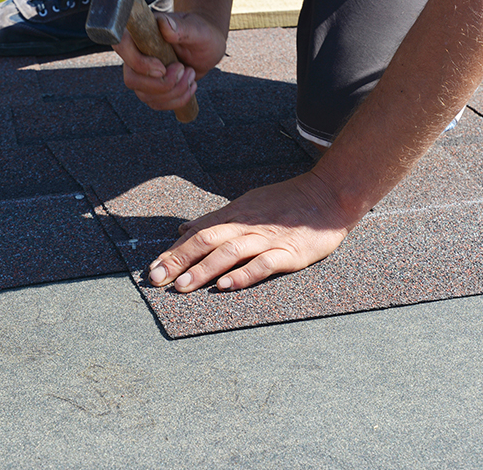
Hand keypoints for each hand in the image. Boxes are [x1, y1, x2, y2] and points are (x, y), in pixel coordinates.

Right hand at [113, 12, 225, 111]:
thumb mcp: (196, 29)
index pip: (122, 46)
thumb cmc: (201, 33)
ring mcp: (141, 73)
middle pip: (132, 79)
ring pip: (145, 95)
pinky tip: (190, 86)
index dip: (139, 63)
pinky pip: (156, 103)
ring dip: (174, 92)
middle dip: (162, 84)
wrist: (207, 47)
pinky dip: (176, 100)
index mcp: (142, 32)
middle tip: (184, 70)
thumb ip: (181, 27)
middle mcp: (136, 53)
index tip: (163, 68)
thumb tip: (164, 25)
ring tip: (191, 74)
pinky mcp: (151, 88)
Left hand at [147, 172, 354, 291]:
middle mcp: (247, 224)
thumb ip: (216, 218)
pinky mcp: (289, 252)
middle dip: (179, 260)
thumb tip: (183, 228)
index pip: (198, 233)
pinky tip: (225, 285)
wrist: (328, 195)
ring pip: (229, 252)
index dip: (174, 251)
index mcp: (236, 213)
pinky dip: (243, 274)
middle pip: (206, 241)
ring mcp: (268, 238)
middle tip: (156, 279)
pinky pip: (263, 264)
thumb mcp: (247, 203)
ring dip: (203, 269)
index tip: (153, 267)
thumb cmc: (287, 201)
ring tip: (181, 287)